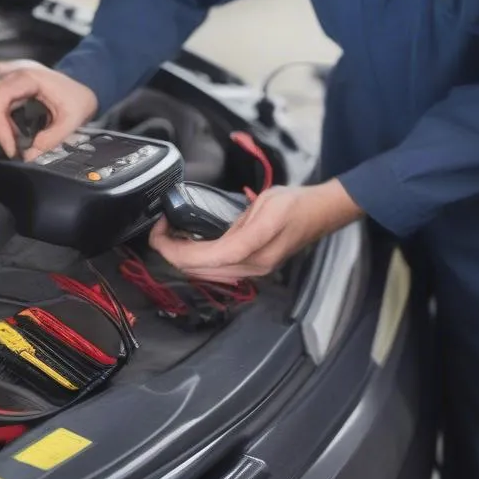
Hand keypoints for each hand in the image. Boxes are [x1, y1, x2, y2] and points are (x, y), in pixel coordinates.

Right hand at [0, 60, 97, 159]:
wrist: (90, 86)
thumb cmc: (80, 101)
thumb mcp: (73, 121)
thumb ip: (52, 139)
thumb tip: (29, 155)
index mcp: (31, 77)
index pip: (2, 95)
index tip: (10, 147)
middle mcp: (18, 73)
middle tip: (9, 146)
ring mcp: (15, 77)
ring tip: (13, 141)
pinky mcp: (15, 86)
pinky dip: (0, 116)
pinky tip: (13, 132)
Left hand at [149, 180, 361, 281]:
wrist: (319, 213)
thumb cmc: (294, 204)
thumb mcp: (265, 206)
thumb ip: (239, 224)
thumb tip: (207, 235)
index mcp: (251, 253)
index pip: (200, 259)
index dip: (173, 248)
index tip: (159, 230)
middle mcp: (250, 269)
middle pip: (198, 271)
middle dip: (171, 254)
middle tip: (159, 231)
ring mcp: (252, 272)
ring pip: (204, 274)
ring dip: (183, 258)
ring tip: (170, 236)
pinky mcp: (252, 268)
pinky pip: (216, 270)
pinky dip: (197, 260)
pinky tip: (190, 245)